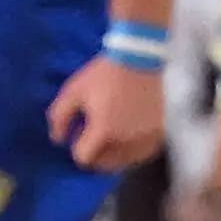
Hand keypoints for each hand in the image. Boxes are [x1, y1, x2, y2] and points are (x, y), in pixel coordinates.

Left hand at [48, 52, 164, 172]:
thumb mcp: (75, 89)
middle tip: (96, 134)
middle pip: (106, 165)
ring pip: (126, 161)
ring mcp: (147, 138)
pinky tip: (132, 130)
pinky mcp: (162, 133)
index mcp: (104, 131)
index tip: (80, 132)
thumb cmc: (107, 72)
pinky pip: (144, 151)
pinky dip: (135, 146)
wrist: (143, 55)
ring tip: (115, 132)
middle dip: (97, 153)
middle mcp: (127, 140)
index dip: (78, 146)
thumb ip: (60, 116)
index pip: (84, 157)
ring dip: (117, 152)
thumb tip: (58, 139)